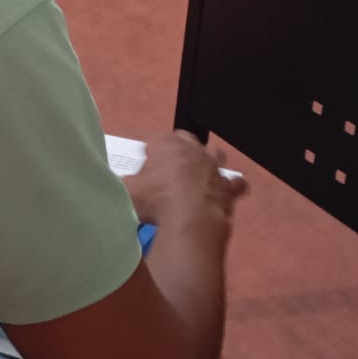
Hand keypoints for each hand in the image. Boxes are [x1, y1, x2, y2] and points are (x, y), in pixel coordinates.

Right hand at [123, 130, 246, 245]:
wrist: (191, 219)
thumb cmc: (155, 200)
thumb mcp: (128, 191)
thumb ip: (125, 185)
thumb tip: (122, 186)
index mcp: (165, 143)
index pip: (154, 139)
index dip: (149, 151)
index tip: (144, 164)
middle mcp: (191, 148)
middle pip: (185, 140)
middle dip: (177, 150)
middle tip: (168, 169)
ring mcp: (213, 165)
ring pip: (214, 154)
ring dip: (207, 162)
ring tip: (198, 176)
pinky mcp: (228, 186)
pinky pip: (235, 183)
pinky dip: (231, 187)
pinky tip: (224, 194)